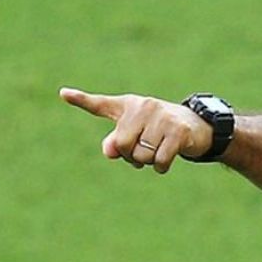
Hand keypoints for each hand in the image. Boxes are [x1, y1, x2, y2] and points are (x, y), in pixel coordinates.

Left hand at [59, 87, 212, 172]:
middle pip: (122, 146)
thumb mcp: (137, 135)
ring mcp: (161, 117)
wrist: (198, 127)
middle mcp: (143, 107)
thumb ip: (117, 143)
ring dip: (149, 163)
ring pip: (142, 155)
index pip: (101, 104)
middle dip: (131, 157)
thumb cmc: (160, 131)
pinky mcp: (178, 131)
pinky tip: (166, 162)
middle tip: (143, 152)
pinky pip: (159, 160)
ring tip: (158, 152)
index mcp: (128, 106)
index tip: (64, 94)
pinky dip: (161, 167)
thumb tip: (110, 152)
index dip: (81, 100)